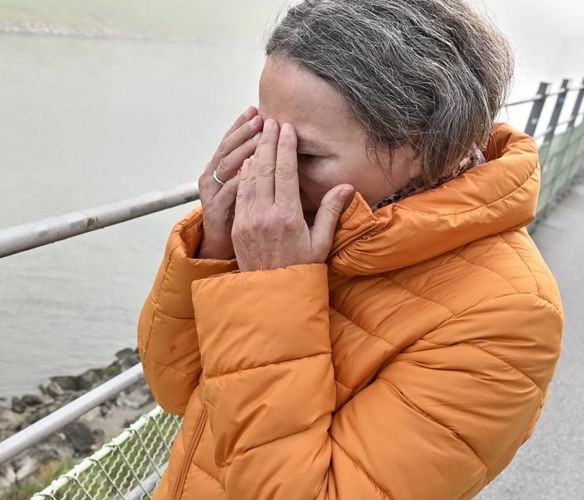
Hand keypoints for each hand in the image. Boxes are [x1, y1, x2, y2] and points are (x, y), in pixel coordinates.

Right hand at [196, 106, 262, 258]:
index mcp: (221, 170)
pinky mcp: (215, 210)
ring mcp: (213, 194)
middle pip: (228, 148)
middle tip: (260, 117)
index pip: (231, 141)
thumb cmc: (242, 219)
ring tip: (260, 136)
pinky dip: (239, 178)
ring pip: (227, 165)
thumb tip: (268, 145)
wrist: (226, 249)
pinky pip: (228, 191)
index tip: (257, 111)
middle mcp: (214, 178)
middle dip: (244, 131)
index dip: (242, 126)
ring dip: (243, 149)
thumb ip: (254, 168)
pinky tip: (252, 167)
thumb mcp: (245, 190)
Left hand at [233, 118, 354, 270]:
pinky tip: (248, 162)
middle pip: (264, 168)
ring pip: (249, 178)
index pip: (285, 172)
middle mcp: (264, 215)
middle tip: (270, 121)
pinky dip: (244, 175)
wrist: (273, 295)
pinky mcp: (238, 227)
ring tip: (259, 135)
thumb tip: (345, 186)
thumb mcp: (321, 242)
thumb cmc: (302, 269)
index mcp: (288, 217)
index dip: (285, 147)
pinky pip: (240, 194)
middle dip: (267, 142)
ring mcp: (247, 221)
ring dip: (254, 154)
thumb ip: (331, 212)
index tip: (287, 128)